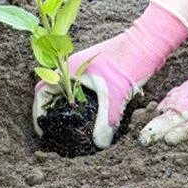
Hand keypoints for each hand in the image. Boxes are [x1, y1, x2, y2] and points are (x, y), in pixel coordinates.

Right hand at [33, 0, 187, 148]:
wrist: (149, 42)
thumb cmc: (128, 62)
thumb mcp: (115, 95)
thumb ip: (105, 121)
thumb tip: (100, 145)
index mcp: (68, 69)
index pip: (42, 91)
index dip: (38, 112)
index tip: (42, 130)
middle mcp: (72, 67)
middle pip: (53, 93)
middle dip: (52, 113)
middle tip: (56, 133)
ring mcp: (84, 69)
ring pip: (68, 92)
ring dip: (67, 109)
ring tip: (71, 128)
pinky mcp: (97, 72)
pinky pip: (81, 90)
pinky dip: (81, 104)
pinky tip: (90, 117)